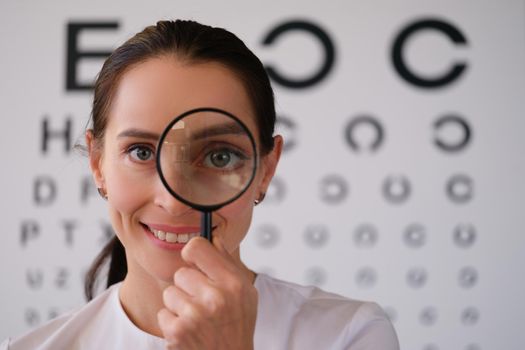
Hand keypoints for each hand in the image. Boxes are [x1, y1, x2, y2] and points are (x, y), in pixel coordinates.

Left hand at [157, 235, 257, 349]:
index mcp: (232, 283)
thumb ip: (228, 264)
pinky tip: (190, 330)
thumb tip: (213, 238)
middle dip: (188, 285)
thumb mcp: (245, 293)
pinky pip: (163, 313)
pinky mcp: (177, 332)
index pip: (197, 247)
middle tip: (202, 301)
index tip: (192, 258)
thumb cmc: (238, 326)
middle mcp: (214, 297)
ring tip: (197, 318)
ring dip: (179, 305)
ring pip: (170, 293)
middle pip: (181, 273)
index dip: (192, 251)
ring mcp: (193, 315)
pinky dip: (172, 322)